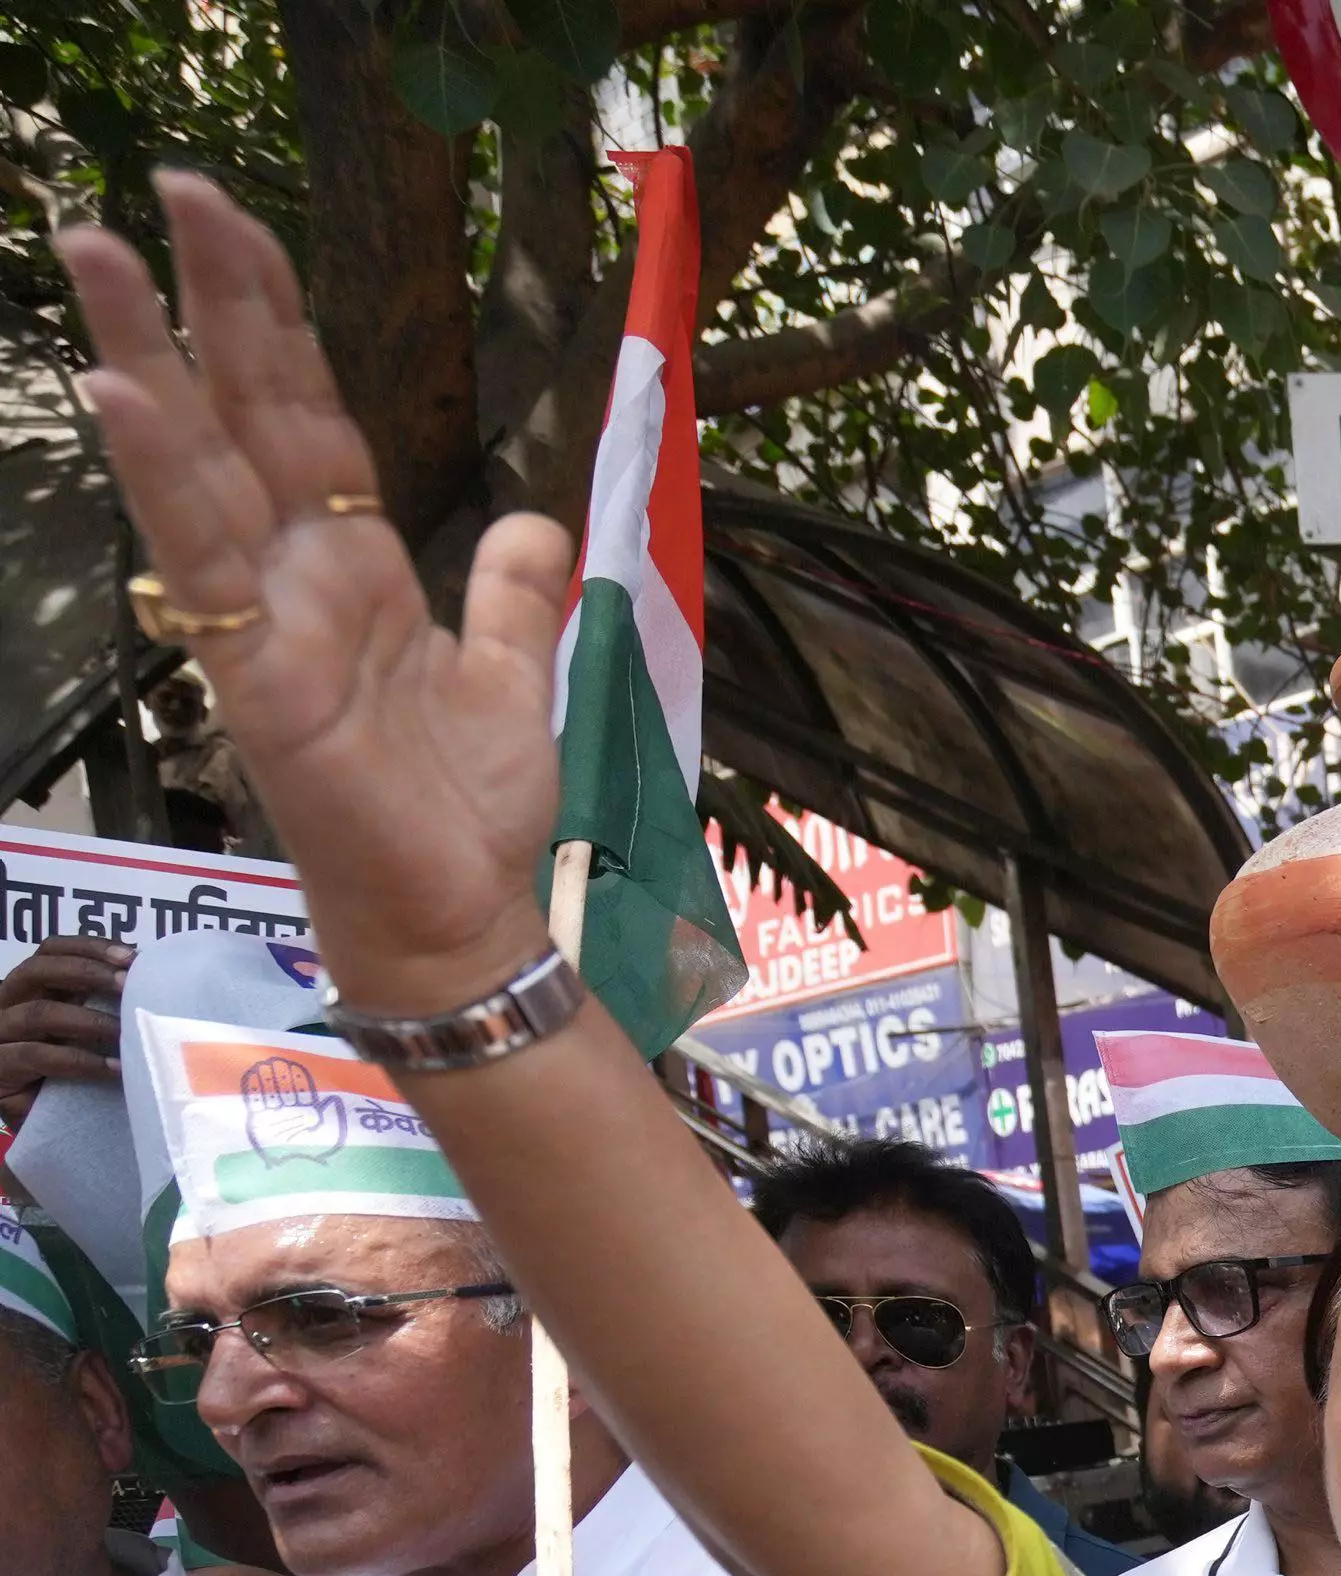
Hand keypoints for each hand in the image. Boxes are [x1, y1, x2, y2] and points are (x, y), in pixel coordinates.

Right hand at [0, 936, 127, 1124]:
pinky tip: (114, 1068)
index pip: (51, 950)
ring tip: (126, 1032)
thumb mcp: (90, 1033)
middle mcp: (6, 1005)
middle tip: (128, 984)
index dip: (89, 946)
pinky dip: (80, 1060)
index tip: (133, 956)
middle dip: (87, 971)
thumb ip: (106, 1004)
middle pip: (36, 971)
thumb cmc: (77, 1075)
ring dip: (88, 1020)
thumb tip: (156, 980)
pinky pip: (36, 1056)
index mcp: (31, 989)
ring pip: (37, 1013)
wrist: (50, 1130)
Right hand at [59, 175, 562, 1008]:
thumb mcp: (511, 676)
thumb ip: (510, 594)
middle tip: (158, 186)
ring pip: (199, 463)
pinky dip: (169, 478)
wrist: (459, 913)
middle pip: (243, 410)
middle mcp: (292, 575)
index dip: (277, 323)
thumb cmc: (465, 808)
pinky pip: (203, 563)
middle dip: (205, 300)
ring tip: (101, 251)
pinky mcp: (255, 675)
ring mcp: (262, 618)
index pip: (306, 414)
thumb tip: (528, 521)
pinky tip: (129, 397)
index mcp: (351, 564)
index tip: (238, 224)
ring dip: (150, 354)